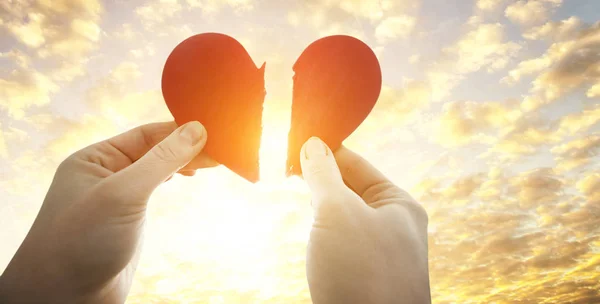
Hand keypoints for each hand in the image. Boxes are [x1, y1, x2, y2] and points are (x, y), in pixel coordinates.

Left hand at [0, 121, 214, 303]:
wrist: (65, 299)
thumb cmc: (81, 242)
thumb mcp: (123, 194)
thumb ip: (160, 160)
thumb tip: (196, 129)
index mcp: (95, 158)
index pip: (147, 134)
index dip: (181, 131)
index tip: (215, 132)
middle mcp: (104, 173)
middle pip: (154, 149)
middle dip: (187, 147)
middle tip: (222, 150)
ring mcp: (117, 197)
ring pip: (156, 169)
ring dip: (183, 162)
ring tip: (213, 161)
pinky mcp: (128, 219)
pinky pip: (154, 188)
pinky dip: (174, 178)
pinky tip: (187, 175)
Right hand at [300, 137, 430, 303]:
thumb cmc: (363, 273)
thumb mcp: (338, 213)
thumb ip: (323, 176)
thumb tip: (312, 144)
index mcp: (399, 205)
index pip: (357, 163)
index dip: (325, 149)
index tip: (293, 138)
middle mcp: (394, 227)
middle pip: (350, 188)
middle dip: (320, 177)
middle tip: (285, 162)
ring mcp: (379, 254)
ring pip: (343, 217)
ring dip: (320, 205)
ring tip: (295, 187)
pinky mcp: (363, 278)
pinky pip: (340, 244)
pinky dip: (322, 232)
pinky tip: (310, 231)